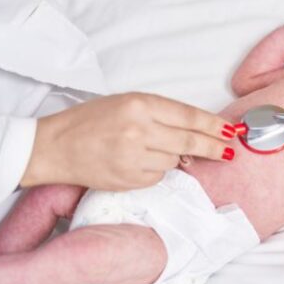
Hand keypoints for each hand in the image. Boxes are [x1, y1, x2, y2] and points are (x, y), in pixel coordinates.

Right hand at [21, 93, 235, 190]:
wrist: (53, 147)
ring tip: (146, 149)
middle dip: (213, 147)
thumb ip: (161, 115)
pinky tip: (135, 162)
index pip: (189, 116)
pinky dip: (155, 171)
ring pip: (174, 161)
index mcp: (139, 104)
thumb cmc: (89, 122)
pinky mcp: (130, 179)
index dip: (213, 125)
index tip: (230, 131)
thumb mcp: (126, 104)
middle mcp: (139, 130)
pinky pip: (158, 176)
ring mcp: (134, 157)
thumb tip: (197, 132)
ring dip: (172, 157)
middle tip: (228, 152)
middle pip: (190, 141)